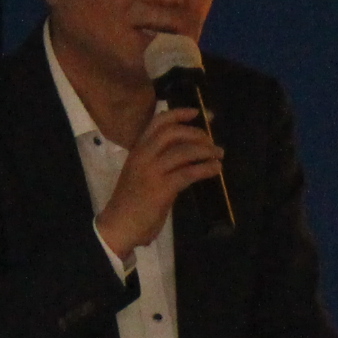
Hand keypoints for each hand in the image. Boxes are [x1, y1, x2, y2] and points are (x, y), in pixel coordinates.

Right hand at [96, 104, 222, 257]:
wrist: (119, 226)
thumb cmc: (132, 202)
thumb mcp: (141, 172)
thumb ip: (158, 159)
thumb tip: (188, 149)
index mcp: (137, 150)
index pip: (157, 122)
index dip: (179, 113)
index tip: (198, 112)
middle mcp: (143, 156)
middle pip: (173, 132)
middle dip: (197, 133)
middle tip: (211, 142)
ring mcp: (151, 172)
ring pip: (184, 151)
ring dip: (206, 151)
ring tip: (219, 156)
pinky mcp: (161, 189)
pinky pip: (189, 173)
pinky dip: (206, 169)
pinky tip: (215, 169)